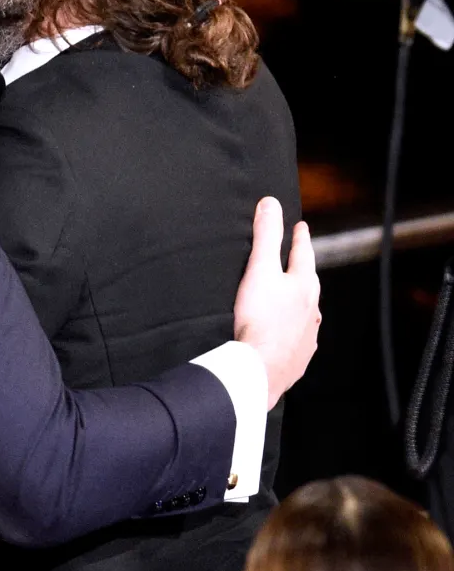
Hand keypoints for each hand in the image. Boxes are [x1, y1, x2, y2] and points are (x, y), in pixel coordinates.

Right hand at [234, 197, 320, 409]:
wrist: (261, 366)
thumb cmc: (260, 318)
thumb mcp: (260, 269)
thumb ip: (266, 236)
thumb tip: (270, 204)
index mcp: (303, 286)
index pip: (302, 254)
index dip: (299, 238)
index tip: (300, 227)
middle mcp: (311, 309)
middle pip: (308, 283)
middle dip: (302, 270)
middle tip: (298, 259)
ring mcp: (307, 334)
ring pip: (307, 312)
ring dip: (300, 302)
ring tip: (292, 297)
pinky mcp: (298, 356)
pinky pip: (300, 337)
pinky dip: (295, 329)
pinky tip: (287, 334)